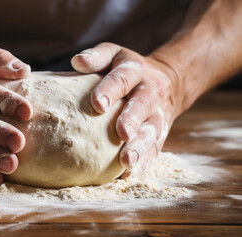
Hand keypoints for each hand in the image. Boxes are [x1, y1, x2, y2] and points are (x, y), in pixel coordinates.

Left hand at [71, 42, 179, 175]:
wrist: (165, 81)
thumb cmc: (125, 69)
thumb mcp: (113, 55)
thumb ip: (97, 57)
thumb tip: (76, 61)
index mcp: (135, 71)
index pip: (122, 78)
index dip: (110, 90)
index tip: (97, 104)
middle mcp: (149, 92)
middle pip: (142, 105)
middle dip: (132, 119)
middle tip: (121, 133)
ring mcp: (157, 114)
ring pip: (152, 131)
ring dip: (140, 147)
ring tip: (127, 161)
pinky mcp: (160, 134)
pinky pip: (154, 149)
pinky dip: (144, 163)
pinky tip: (130, 175)